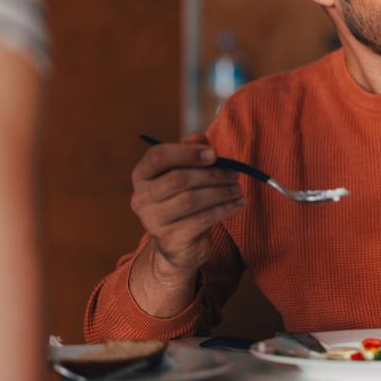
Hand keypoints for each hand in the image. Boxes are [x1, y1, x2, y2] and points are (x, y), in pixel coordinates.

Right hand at [130, 132, 243, 284]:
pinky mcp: (170, 239)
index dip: (187, 153)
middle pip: (179, 179)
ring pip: (192, 199)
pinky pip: (202, 219)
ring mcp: (153, 220)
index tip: (214, 154)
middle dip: (212, 174)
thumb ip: (191, 153)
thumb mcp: (187, 174)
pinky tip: (239, 203)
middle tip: (234, 174)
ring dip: (222, 192)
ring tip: (238, 189)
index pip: (158, 156)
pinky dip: (225, 209)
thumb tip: (197, 136)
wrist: (179, 245)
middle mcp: (141, 198)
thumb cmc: (184, 200)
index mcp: (142, 175)